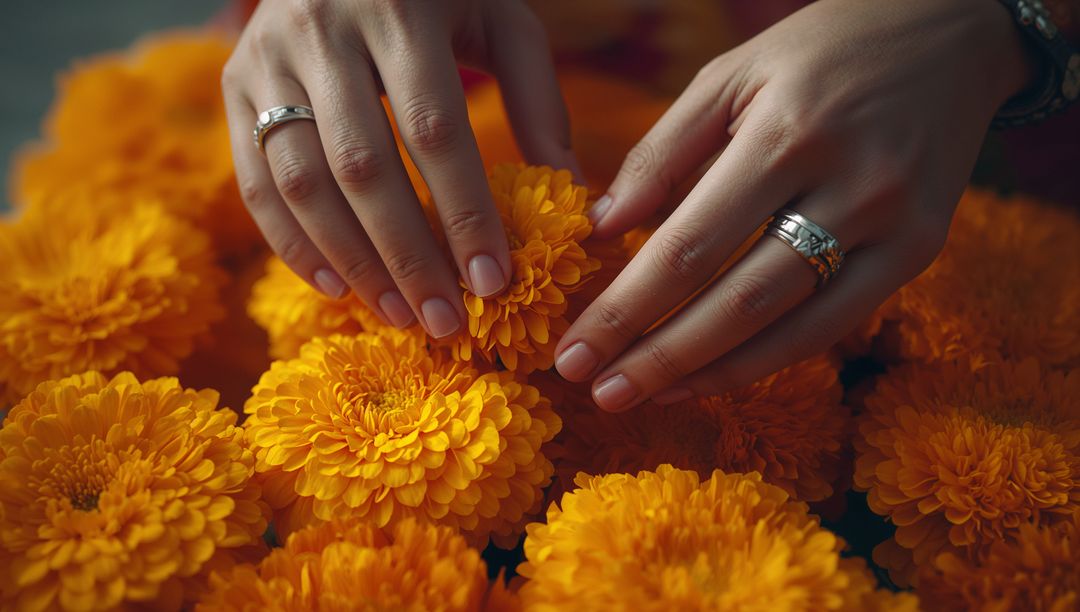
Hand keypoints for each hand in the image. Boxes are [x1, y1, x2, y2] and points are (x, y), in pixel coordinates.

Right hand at [222, 0, 577, 337]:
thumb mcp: (500, 22)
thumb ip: (537, 99)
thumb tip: (572, 195)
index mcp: (399, 8)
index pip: (433, 129)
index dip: (463, 212)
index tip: (494, 281)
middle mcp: (321, 30)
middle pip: (362, 167)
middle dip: (408, 256)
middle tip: (445, 321)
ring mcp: (265, 57)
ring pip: (300, 181)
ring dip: (351, 261)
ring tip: (399, 314)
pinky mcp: (234, 83)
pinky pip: (253, 180)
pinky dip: (290, 243)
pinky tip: (337, 287)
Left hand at [554, 0, 1032, 409]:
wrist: (949, 33)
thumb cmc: (818, 52)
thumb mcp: (729, 76)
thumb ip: (661, 154)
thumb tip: (602, 231)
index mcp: (786, 134)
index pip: (688, 246)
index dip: (625, 310)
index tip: (573, 353)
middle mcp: (848, 186)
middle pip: (737, 302)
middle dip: (658, 358)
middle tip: (597, 392)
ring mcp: (894, 225)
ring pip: (790, 329)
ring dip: (709, 374)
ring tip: (643, 397)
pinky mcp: (922, 250)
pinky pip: (834, 325)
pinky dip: (768, 359)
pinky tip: (711, 375)